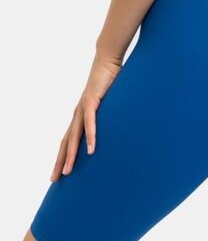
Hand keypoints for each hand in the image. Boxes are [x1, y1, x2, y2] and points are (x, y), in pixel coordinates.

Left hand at [50, 55, 121, 181]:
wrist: (108, 61)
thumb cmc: (111, 82)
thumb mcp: (110, 106)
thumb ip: (110, 118)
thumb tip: (120, 132)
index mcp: (81, 116)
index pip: (68, 140)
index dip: (62, 156)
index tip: (60, 172)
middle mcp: (78, 114)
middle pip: (65, 142)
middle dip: (59, 161)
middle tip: (55, 179)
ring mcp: (83, 107)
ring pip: (74, 136)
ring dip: (71, 155)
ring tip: (68, 171)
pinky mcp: (92, 101)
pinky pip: (90, 122)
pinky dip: (90, 137)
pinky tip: (90, 150)